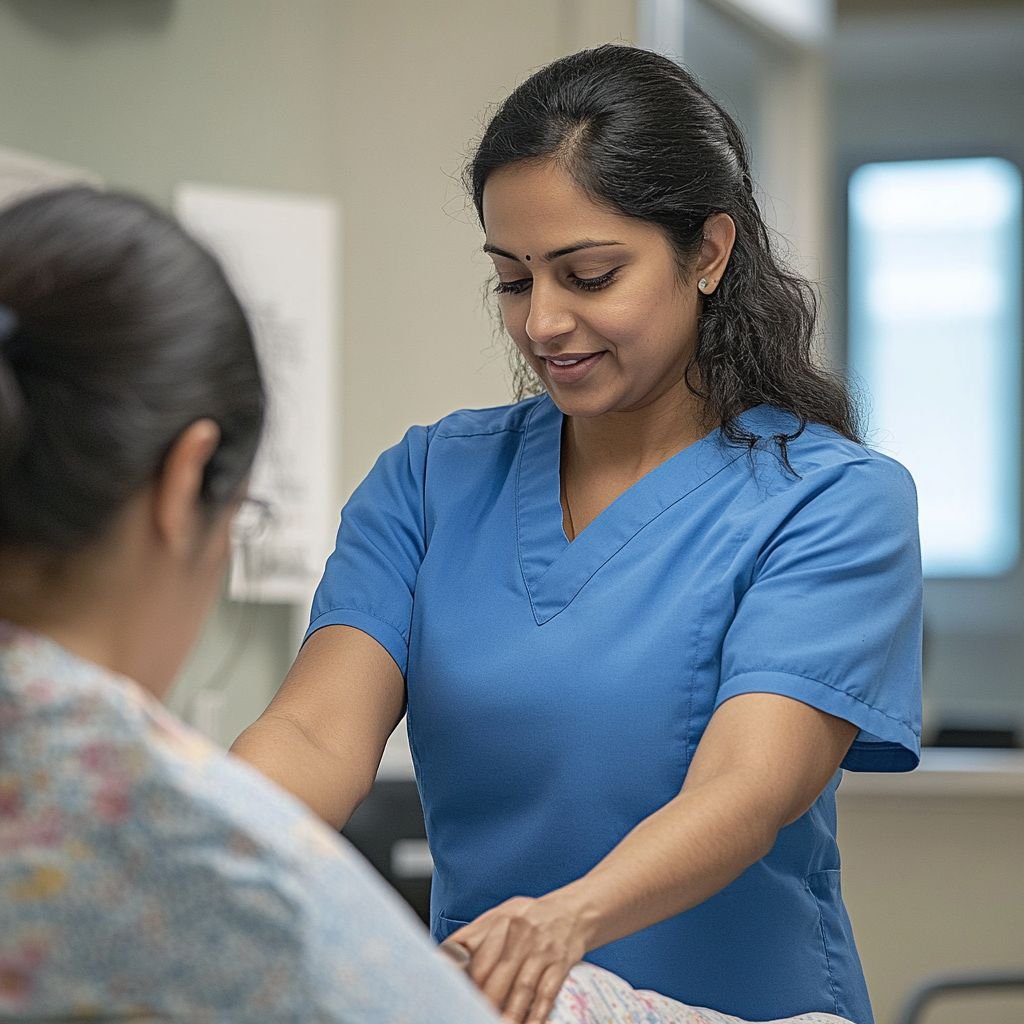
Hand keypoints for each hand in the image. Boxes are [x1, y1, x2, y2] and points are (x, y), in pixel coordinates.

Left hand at [446, 891, 594, 1022]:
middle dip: (481, 1001)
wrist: (576, 910)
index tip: (450, 992)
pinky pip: (546, 993)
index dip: (456, 972)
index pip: (468, 947)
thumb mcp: (504, 914)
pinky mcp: (560, 963)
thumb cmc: (532, 917)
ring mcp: (540, 948)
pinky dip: (536, 1014)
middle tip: (472, 1015)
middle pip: (492, 974)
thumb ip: (478, 935)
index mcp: (498, 919)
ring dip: (508, 1015)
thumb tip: (449, 960)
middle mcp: (518, 932)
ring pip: (519, 989)